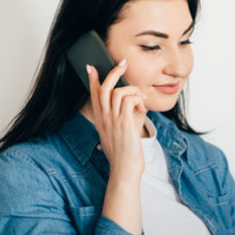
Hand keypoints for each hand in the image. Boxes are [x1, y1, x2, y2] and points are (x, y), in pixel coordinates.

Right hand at [86, 59, 148, 182]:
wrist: (124, 171)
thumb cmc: (124, 156)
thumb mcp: (119, 135)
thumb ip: (124, 119)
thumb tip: (136, 106)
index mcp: (101, 121)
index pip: (93, 96)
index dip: (92, 79)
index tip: (91, 67)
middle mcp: (104, 119)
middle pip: (104, 88)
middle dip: (113, 72)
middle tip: (122, 64)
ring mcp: (113, 121)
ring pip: (118, 92)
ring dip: (132, 89)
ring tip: (141, 96)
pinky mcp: (124, 124)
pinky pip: (129, 101)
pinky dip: (137, 99)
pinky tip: (143, 107)